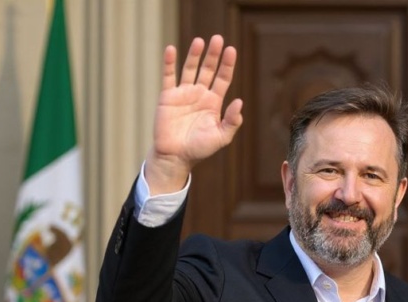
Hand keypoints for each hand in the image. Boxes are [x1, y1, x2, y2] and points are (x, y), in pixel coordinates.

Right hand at [144, 35, 244, 193]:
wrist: (175, 157)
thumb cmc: (199, 149)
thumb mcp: (221, 137)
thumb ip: (231, 121)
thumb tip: (240, 102)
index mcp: (214, 103)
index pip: (222, 79)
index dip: (227, 65)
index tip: (232, 50)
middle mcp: (199, 95)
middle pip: (208, 70)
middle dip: (213, 55)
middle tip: (218, 38)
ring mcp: (183, 94)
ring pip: (190, 69)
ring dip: (194, 55)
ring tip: (200, 41)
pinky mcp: (168, 96)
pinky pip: (168, 76)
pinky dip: (169, 63)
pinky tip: (172, 50)